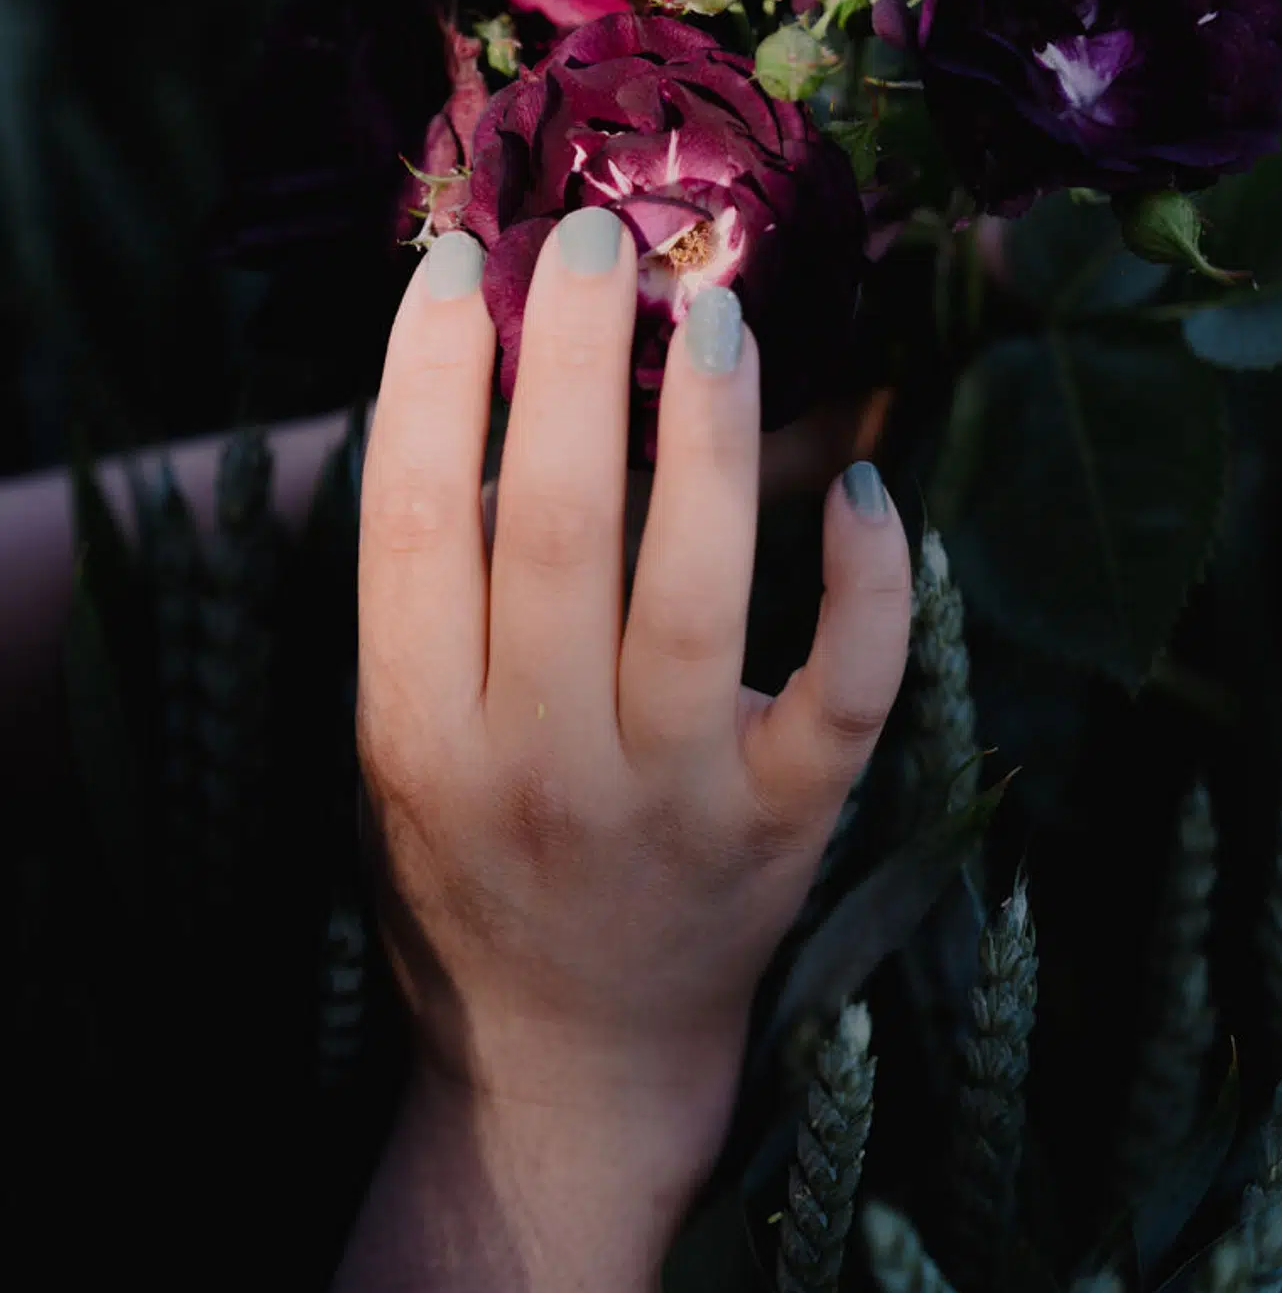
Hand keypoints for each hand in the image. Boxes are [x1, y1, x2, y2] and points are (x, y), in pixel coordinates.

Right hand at [357, 209, 910, 1168]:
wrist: (571, 1055)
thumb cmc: (470, 871)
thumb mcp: (401, 750)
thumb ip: (430, 602)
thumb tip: (490, 402)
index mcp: (417, 732)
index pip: (412, 521)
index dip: (433, 375)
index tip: (457, 260)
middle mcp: (537, 761)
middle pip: (554, 529)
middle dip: (575, 361)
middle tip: (593, 236)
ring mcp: (671, 798)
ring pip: (696, 586)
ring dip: (708, 429)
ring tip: (717, 307)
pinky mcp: (787, 827)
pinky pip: (846, 690)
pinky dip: (868, 586)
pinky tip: (863, 489)